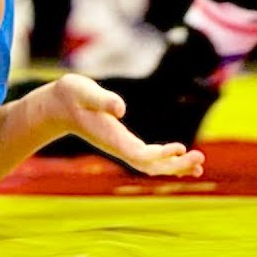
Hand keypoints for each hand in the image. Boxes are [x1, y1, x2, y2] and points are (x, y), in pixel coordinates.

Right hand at [47, 73, 205, 176]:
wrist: (56, 107)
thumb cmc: (70, 95)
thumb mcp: (82, 90)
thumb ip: (101, 98)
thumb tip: (121, 109)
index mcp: (110, 137)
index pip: (138, 154)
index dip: (160, 155)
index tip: (178, 147)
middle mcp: (117, 147)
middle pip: (149, 166)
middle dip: (175, 165)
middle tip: (199, 158)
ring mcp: (120, 147)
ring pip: (150, 166)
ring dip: (174, 166)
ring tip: (199, 163)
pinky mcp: (123, 143)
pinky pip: (148, 159)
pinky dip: (167, 161)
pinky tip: (182, 158)